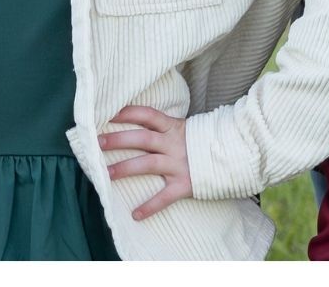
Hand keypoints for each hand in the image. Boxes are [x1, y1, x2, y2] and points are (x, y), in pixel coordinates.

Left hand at [98, 104, 193, 219]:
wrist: (232, 157)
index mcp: (173, 127)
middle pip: (142, 138)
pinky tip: (135, 215)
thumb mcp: (184, 128)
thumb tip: (137, 123)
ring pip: (148, 163)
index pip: (147, 115)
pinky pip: (165, 197)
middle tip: (97, 142)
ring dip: (125, 168)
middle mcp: (173, 144)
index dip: (128, 113)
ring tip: (106, 174)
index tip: (107, 114)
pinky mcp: (184, 184)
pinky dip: (150, 206)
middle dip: (118, 140)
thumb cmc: (201, 143)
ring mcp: (179, 164)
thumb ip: (164, 127)